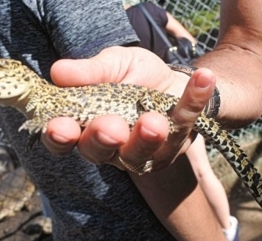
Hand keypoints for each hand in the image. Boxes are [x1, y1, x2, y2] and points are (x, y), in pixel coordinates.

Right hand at [42, 46, 215, 171]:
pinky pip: (184, 125)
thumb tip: (58, 72)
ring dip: (146, 138)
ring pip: (140, 155)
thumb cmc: (133, 76)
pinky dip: (193, 101)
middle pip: (99, 152)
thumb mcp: (112, 65)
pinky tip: (203, 78)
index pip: (64, 140)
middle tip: (112, 127)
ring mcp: (143, 151)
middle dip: (103, 140)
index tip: (61, 126)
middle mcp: (111, 146)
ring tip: (154, 120)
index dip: (60, 137)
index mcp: (86, 126)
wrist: (170, 79)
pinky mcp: (174, 144)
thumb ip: (89, 71)